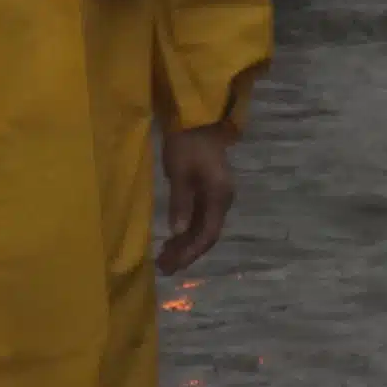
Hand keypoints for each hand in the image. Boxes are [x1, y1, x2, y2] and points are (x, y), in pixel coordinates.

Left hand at [158, 122, 236, 275]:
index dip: (190, 252)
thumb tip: (178, 232)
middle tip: (164, 267)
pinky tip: (173, 238)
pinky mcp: (209, 191)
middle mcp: (222, 200)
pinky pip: (200, 218)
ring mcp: (217, 196)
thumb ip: (180, 202)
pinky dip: (187, 230)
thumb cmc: (187, 143)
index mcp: (218, 196)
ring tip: (165, 257)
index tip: (172, 265)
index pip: (207, 234)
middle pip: (207, 234)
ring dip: (186, 244)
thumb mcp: (180, 172)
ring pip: (203, 228)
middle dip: (186, 252)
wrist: (197, 118)